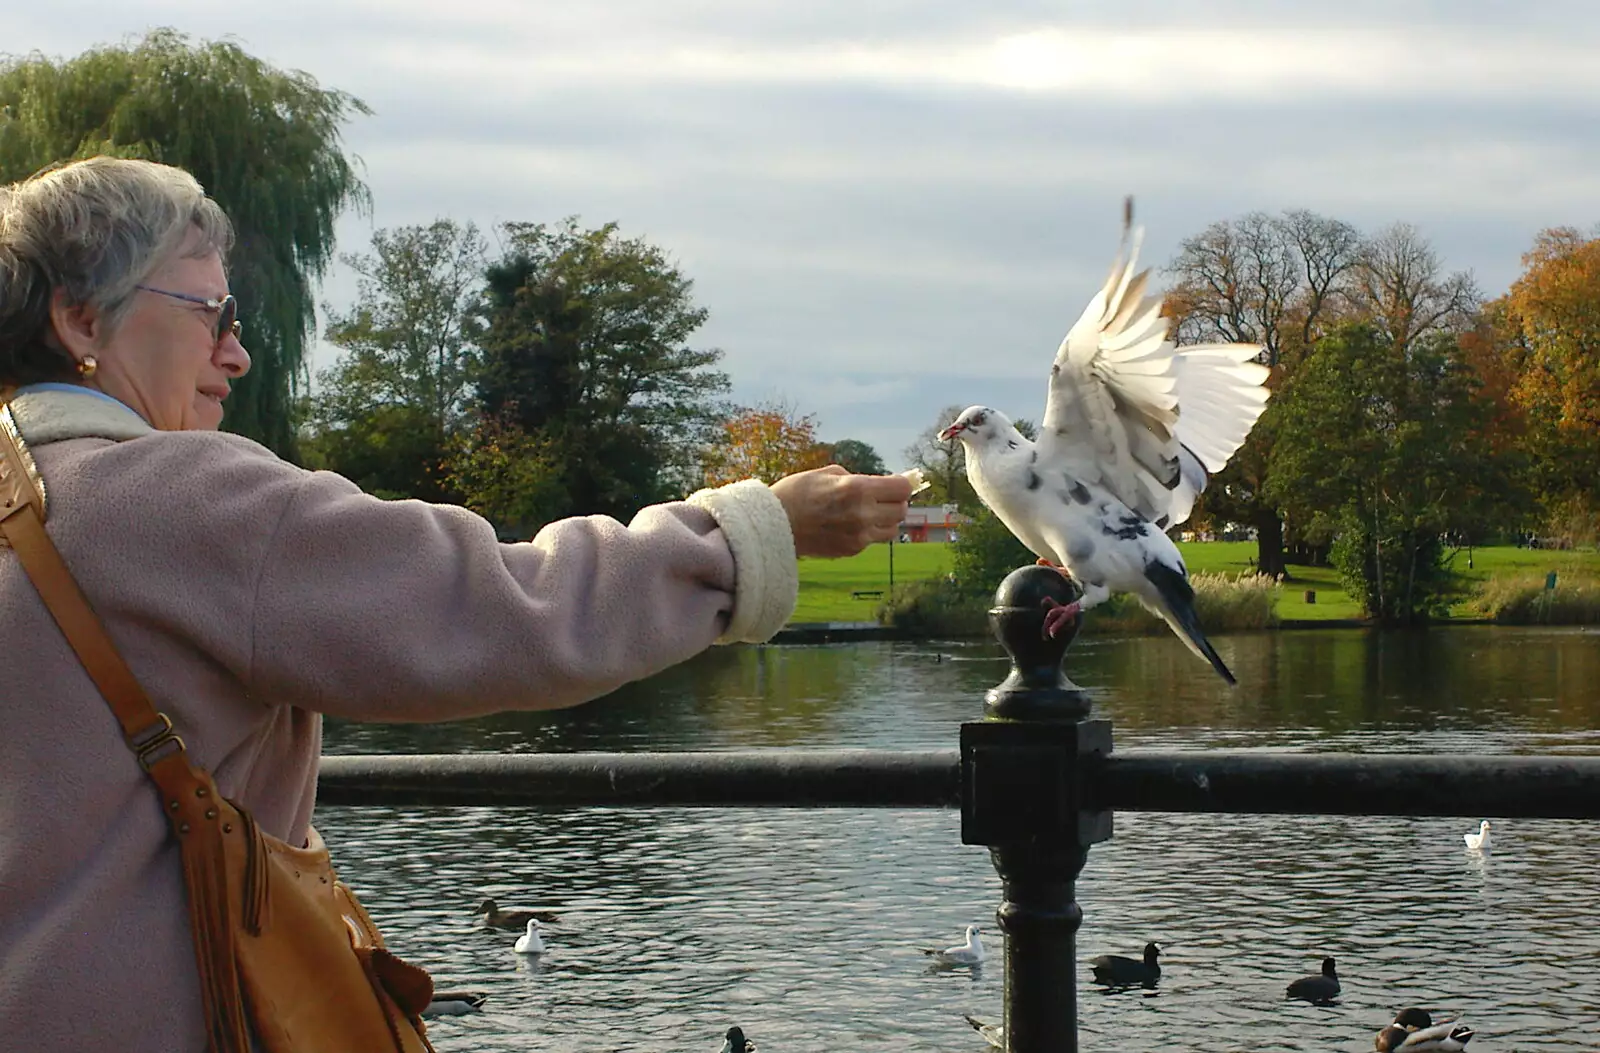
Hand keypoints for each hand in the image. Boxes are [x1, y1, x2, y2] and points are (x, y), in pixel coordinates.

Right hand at [769, 465, 912, 558]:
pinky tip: (850, 524)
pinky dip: (868, 532)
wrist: (773, 525)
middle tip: (882, 497)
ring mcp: (858, 536)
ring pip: (891, 529)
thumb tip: (880, 484)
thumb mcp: (828, 474)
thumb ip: (858, 478)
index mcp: (858, 489)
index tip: (896, 482)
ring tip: (868, 512)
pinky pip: (872, 540)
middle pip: (901, 510)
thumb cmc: (797, 493)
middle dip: (895, 502)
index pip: (902, 489)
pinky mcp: (851, 550)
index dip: (902, 484)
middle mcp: (863, 514)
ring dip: (885, 520)